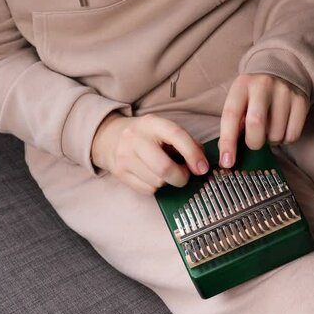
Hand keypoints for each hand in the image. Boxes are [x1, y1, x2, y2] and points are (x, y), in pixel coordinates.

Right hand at [91, 113, 208, 194]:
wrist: (110, 137)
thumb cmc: (147, 135)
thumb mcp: (164, 130)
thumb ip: (186, 142)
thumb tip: (201, 163)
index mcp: (152, 123)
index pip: (176, 136)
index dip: (193, 154)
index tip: (202, 168)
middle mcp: (136, 138)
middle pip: (164, 167)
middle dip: (181, 177)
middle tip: (185, 175)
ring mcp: (125, 156)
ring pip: (157, 182)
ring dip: (168, 182)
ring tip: (167, 173)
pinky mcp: (120, 172)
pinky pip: (147, 190)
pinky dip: (156, 187)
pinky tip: (154, 177)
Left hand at [218, 73, 308, 167]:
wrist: (284, 68)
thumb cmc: (254, 93)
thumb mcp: (240, 99)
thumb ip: (233, 123)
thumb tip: (227, 156)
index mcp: (242, 86)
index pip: (231, 115)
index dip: (228, 142)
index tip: (227, 162)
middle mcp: (262, 86)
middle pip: (256, 123)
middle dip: (253, 142)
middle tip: (254, 142)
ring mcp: (284, 92)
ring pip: (276, 134)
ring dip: (271, 141)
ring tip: (270, 129)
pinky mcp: (301, 101)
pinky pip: (293, 135)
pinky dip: (285, 139)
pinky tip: (282, 128)